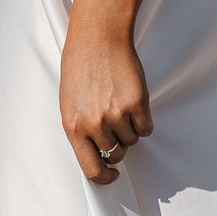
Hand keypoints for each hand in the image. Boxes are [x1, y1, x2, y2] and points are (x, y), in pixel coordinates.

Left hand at [60, 6, 151, 185]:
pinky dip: (143, 119)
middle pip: (115, 154)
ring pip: (132, 140)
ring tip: (119, 103)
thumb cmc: (81, 67)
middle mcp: (94, 124)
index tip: (111, 175)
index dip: (104, 177)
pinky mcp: (137, 104)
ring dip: (129, 128)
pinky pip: (146, 128)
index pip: (91, 169)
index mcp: (73, 126)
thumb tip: (96, 153)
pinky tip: (132, 101)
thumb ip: (81, 130)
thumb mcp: (70, 103)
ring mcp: (116, 115)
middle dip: (118, 145)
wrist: (98, 38)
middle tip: (115, 126)